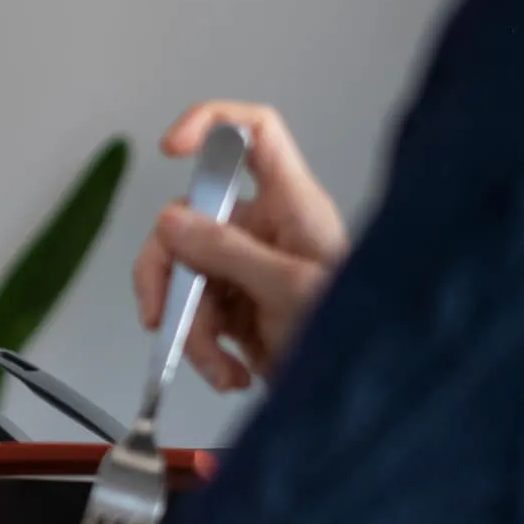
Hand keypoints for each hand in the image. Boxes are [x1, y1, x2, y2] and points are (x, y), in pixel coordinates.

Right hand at [134, 102, 347, 389]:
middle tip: (160, 312)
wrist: (363, 401)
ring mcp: (249, 268)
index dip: (211, 123)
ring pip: (184, 274)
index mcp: (293, 204)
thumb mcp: (289, 289)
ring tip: (217, 365)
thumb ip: (227, 251)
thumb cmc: (360, 337)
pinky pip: (195, 315)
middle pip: (190, 218)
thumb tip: (171, 221)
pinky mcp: (239, 309)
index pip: (254, 133)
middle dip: (169, 270)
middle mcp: (266, 228)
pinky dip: (203, 349)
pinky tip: (229, 373)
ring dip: (189, 328)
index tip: (173, 147)